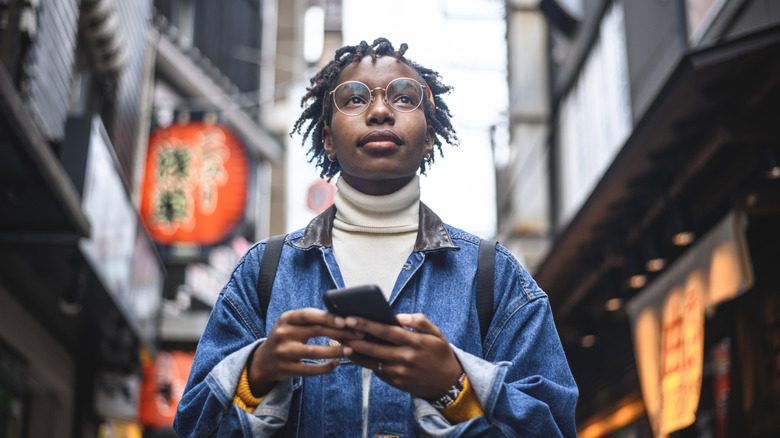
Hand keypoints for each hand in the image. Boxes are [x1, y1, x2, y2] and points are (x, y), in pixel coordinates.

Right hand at [247, 308, 360, 395]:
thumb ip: (312, 320)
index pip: (308, 315)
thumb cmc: (287, 338)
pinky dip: (325, 367)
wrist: (264, 360)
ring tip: (350, 350)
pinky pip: (309, 369)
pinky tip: (336, 363)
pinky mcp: (286, 368)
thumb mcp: (293, 324)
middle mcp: (283, 333)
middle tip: (356, 334)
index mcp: (286, 318)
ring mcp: (283, 352)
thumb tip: (343, 316)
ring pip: (313, 352)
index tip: (345, 321)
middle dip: (339, 333)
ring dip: (334, 351)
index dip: (327, 317)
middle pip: (315, 331)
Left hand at [340, 313, 462, 399]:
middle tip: (337, 328)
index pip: (386, 332)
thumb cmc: (440, 354)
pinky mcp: (395, 382)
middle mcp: (405, 358)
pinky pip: (375, 370)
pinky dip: (364, 361)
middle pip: (373, 347)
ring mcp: (399, 372)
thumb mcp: (436, 334)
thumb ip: (419, 321)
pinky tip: (354, 352)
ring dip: (353, 350)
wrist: (448, 384)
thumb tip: (399, 316)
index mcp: (415, 342)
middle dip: (353, 337)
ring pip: (370, 361)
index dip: (366, 324)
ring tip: (341, 340)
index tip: (350, 318)